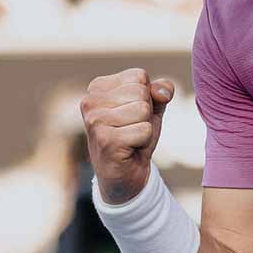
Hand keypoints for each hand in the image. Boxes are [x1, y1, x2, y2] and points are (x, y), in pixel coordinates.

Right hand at [82, 67, 174, 203]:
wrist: (126, 175)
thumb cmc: (136, 137)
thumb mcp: (151, 109)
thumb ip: (160, 92)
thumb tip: (162, 92)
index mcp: (98, 87)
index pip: (139, 76)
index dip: (146, 98)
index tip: (132, 115)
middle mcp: (90, 101)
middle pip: (141, 92)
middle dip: (146, 114)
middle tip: (132, 129)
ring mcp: (95, 121)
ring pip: (142, 110)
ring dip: (145, 128)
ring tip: (130, 139)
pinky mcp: (105, 140)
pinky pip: (144, 131)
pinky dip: (143, 142)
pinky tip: (129, 149)